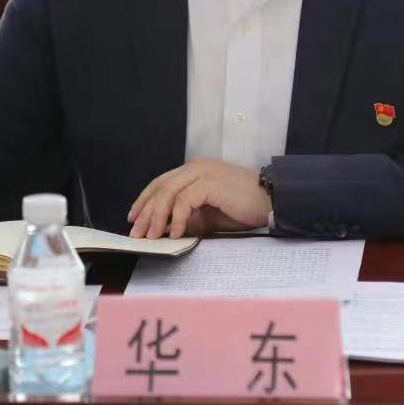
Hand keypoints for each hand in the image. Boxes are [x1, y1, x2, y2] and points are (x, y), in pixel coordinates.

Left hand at [128, 159, 270, 238]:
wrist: (270, 202)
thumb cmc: (242, 208)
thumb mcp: (208, 214)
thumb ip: (187, 217)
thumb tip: (163, 229)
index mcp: (194, 170)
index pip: (161, 183)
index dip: (144, 200)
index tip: (133, 219)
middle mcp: (196, 167)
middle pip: (160, 187)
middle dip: (146, 212)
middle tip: (137, 234)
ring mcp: (203, 172)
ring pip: (169, 193)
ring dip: (158, 217)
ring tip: (154, 237)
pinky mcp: (211, 183)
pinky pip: (185, 201)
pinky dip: (177, 218)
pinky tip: (176, 234)